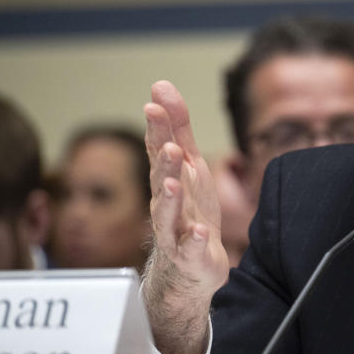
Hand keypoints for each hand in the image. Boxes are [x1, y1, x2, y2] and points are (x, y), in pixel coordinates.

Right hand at [142, 80, 227, 353]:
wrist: (190, 267)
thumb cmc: (189, 209)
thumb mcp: (189, 165)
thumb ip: (178, 128)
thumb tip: (162, 86)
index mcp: (168, 179)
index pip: (159, 150)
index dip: (157, 128)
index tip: (154, 105)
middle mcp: (166, 204)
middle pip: (161, 181)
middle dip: (163, 163)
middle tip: (168, 145)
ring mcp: (175, 232)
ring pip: (168, 215)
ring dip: (171, 198)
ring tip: (175, 183)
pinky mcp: (190, 257)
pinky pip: (189, 249)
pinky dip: (193, 240)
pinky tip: (199, 232)